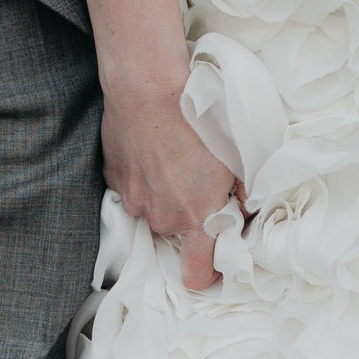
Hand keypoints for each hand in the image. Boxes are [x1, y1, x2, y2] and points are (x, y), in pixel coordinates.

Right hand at [101, 73, 240, 289]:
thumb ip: (243, 192)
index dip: (208, 273)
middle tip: (196, 177)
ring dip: (162, 191)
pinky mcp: (114, 176)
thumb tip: (244, 207)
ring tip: (171, 155)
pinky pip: (132, 185)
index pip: (196, 274)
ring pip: (152, 207)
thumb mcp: (238, 156)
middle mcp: (161, 217)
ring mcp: (133, 199)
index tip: (215, 259)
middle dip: (187, 212)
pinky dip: (141, 172)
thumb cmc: (199, 117)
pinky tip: (151, 146)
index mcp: (195, 218)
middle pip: (176, 231)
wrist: (150, 85)